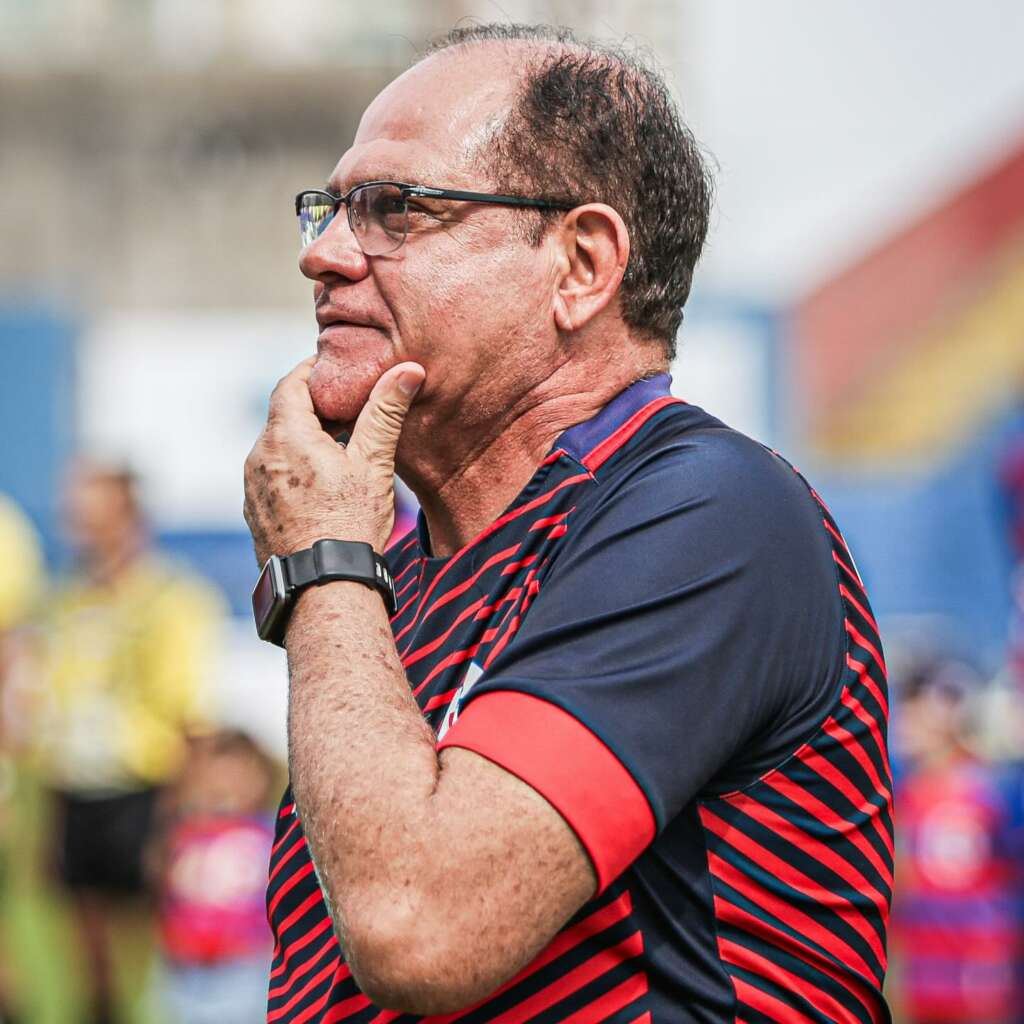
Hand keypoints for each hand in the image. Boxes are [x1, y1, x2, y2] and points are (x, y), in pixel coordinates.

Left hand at [244, 357, 424, 565]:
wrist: (321, 587)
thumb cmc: (349, 525)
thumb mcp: (373, 464)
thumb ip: (385, 412)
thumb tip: (407, 370)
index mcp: (285, 436)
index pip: (292, 383)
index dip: (314, 371)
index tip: (337, 370)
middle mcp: (259, 457)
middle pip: (284, 416)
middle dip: (314, 409)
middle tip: (348, 408)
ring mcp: (253, 487)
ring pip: (278, 448)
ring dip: (304, 441)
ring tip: (339, 448)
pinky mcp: (255, 513)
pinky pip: (273, 477)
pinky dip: (294, 470)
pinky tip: (322, 486)